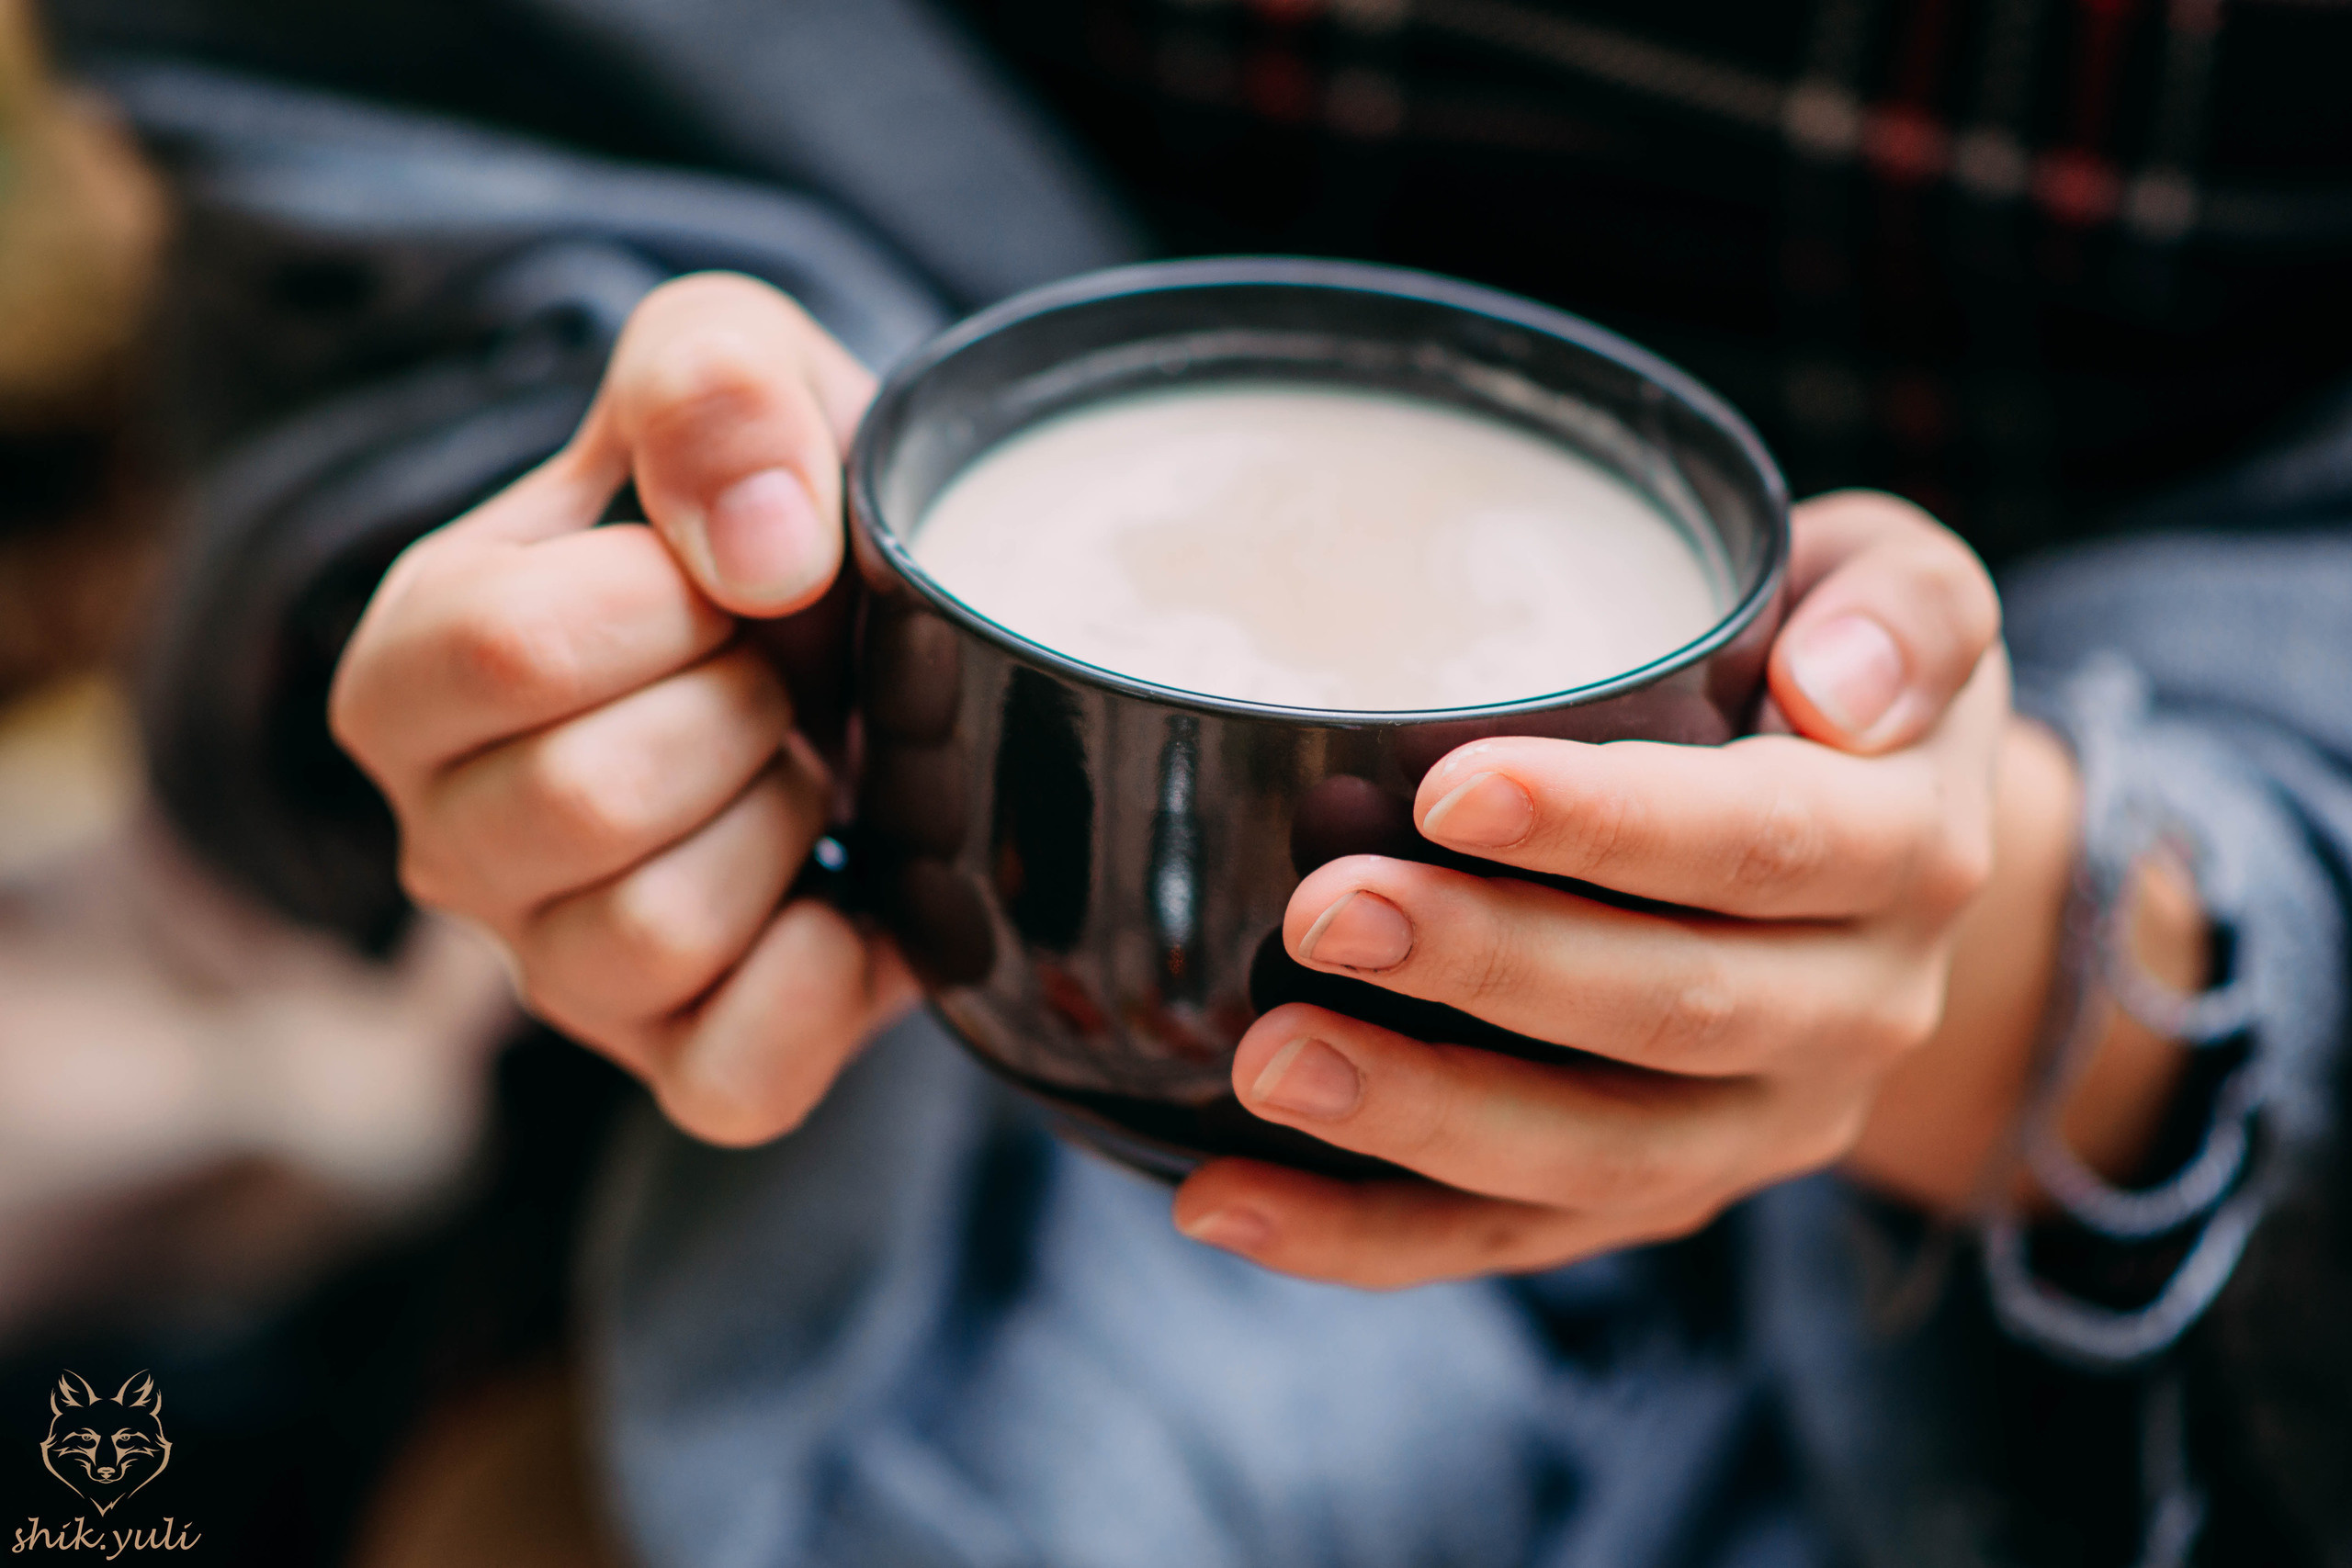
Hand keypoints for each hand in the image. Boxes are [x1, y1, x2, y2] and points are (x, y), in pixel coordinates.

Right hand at [331, 273, 915, 1144]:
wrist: (888, 636)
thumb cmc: (777, 510)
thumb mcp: (738, 370)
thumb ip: (709, 381)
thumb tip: (758, 553)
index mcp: (413, 666)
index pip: (508, 644)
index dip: (676, 599)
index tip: (741, 577)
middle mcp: (447, 835)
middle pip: (580, 800)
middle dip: (743, 714)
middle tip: (784, 681)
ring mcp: (554, 968)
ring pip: (649, 937)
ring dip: (781, 829)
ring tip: (805, 773)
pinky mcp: (676, 1061)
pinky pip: (734, 1079)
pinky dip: (822, 983)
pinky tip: (850, 895)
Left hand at [1173, 491, 2013, 1285]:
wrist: (1881, 858)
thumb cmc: (1832, 682)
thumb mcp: (1904, 591)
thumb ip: (1904, 611)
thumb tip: (1838, 685)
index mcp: (1907, 852)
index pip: (1763, 845)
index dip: (1609, 828)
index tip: (1450, 792)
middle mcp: (1855, 1013)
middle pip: (1670, 1011)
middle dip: (1487, 970)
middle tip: (1321, 914)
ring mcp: (1758, 1126)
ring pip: (1596, 1157)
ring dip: (1422, 1120)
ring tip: (1268, 1065)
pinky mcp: (1662, 1194)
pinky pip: (1516, 1238)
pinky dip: (1370, 1237)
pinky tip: (1230, 1204)